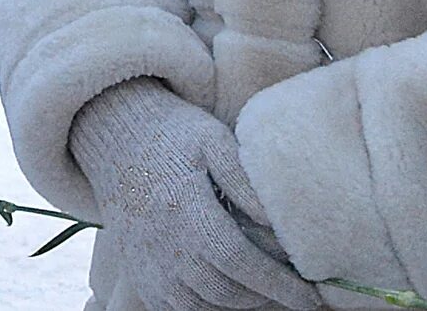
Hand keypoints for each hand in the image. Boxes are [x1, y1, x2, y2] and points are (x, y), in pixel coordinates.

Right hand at [70, 79, 316, 310]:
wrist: (112, 137)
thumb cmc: (170, 134)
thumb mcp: (213, 139)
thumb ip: (246, 181)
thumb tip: (280, 227)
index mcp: (183, 209)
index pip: (240, 261)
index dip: (280, 284)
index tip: (313, 295)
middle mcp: (161, 245)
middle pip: (227, 291)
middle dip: (270, 299)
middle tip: (300, 294)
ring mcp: (147, 265)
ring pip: (205, 306)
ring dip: (243, 304)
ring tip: (271, 293)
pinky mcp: (139, 276)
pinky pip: (179, 308)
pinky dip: (211, 307)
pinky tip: (233, 292)